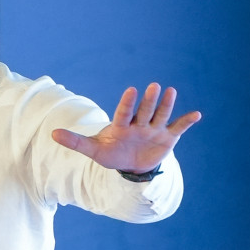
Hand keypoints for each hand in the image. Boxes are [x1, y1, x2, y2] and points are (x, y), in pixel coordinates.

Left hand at [52, 83, 201, 172]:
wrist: (129, 164)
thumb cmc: (110, 153)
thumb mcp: (93, 150)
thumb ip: (75, 141)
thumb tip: (52, 134)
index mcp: (121, 126)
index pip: (124, 113)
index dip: (127, 103)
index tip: (131, 90)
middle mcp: (139, 124)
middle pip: (143, 111)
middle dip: (148, 100)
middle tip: (153, 86)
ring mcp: (153, 130)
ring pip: (160, 115)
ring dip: (166, 105)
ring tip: (171, 91)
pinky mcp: (166, 138)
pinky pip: (178, 128)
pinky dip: (186, 122)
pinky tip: (197, 114)